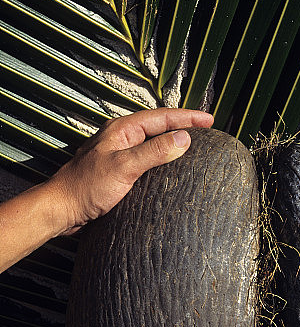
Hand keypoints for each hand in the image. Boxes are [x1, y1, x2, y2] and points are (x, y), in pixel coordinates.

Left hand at [47, 108, 213, 235]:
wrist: (63, 209)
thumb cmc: (86, 187)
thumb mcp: (124, 167)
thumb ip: (154, 152)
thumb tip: (184, 139)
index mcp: (122, 130)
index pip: (162, 117)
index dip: (188, 117)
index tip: (209, 120)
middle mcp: (121, 138)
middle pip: (158, 126)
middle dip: (183, 126)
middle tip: (206, 130)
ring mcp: (119, 154)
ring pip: (152, 143)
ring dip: (172, 142)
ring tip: (193, 146)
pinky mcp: (117, 172)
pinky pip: (146, 160)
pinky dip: (161, 159)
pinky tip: (170, 169)